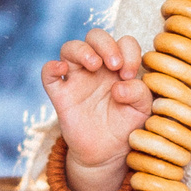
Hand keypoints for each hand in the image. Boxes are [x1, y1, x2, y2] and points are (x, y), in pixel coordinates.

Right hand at [43, 28, 151, 190]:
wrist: (107, 154)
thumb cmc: (126, 127)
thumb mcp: (142, 110)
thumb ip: (140, 93)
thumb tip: (119, 86)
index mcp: (119, 67)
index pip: (124, 42)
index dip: (129, 51)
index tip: (130, 74)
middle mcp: (97, 68)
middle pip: (95, 36)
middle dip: (106, 44)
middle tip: (115, 66)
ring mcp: (77, 79)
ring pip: (70, 48)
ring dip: (83, 50)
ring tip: (94, 65)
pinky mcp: (60, 96)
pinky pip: (48, 74)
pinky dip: (51, 67)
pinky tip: (61, 69)